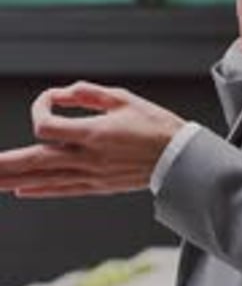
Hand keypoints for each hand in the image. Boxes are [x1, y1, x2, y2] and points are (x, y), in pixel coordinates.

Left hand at [0, 81, 185, 197]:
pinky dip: (39, 190)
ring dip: (14, 179)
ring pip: (44, 178)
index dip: (40, 109)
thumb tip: (61, 93)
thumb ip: (87, 94)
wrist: (180, 158)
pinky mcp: (98, 186)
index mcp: (93, 132)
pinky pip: (62, 190)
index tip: (51, 99)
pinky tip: (20, 191)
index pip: (46, 125)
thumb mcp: (122, 98)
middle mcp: (87, 157)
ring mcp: (91, 175)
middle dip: (6, 163)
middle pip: (35, 160)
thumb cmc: (155, 125)